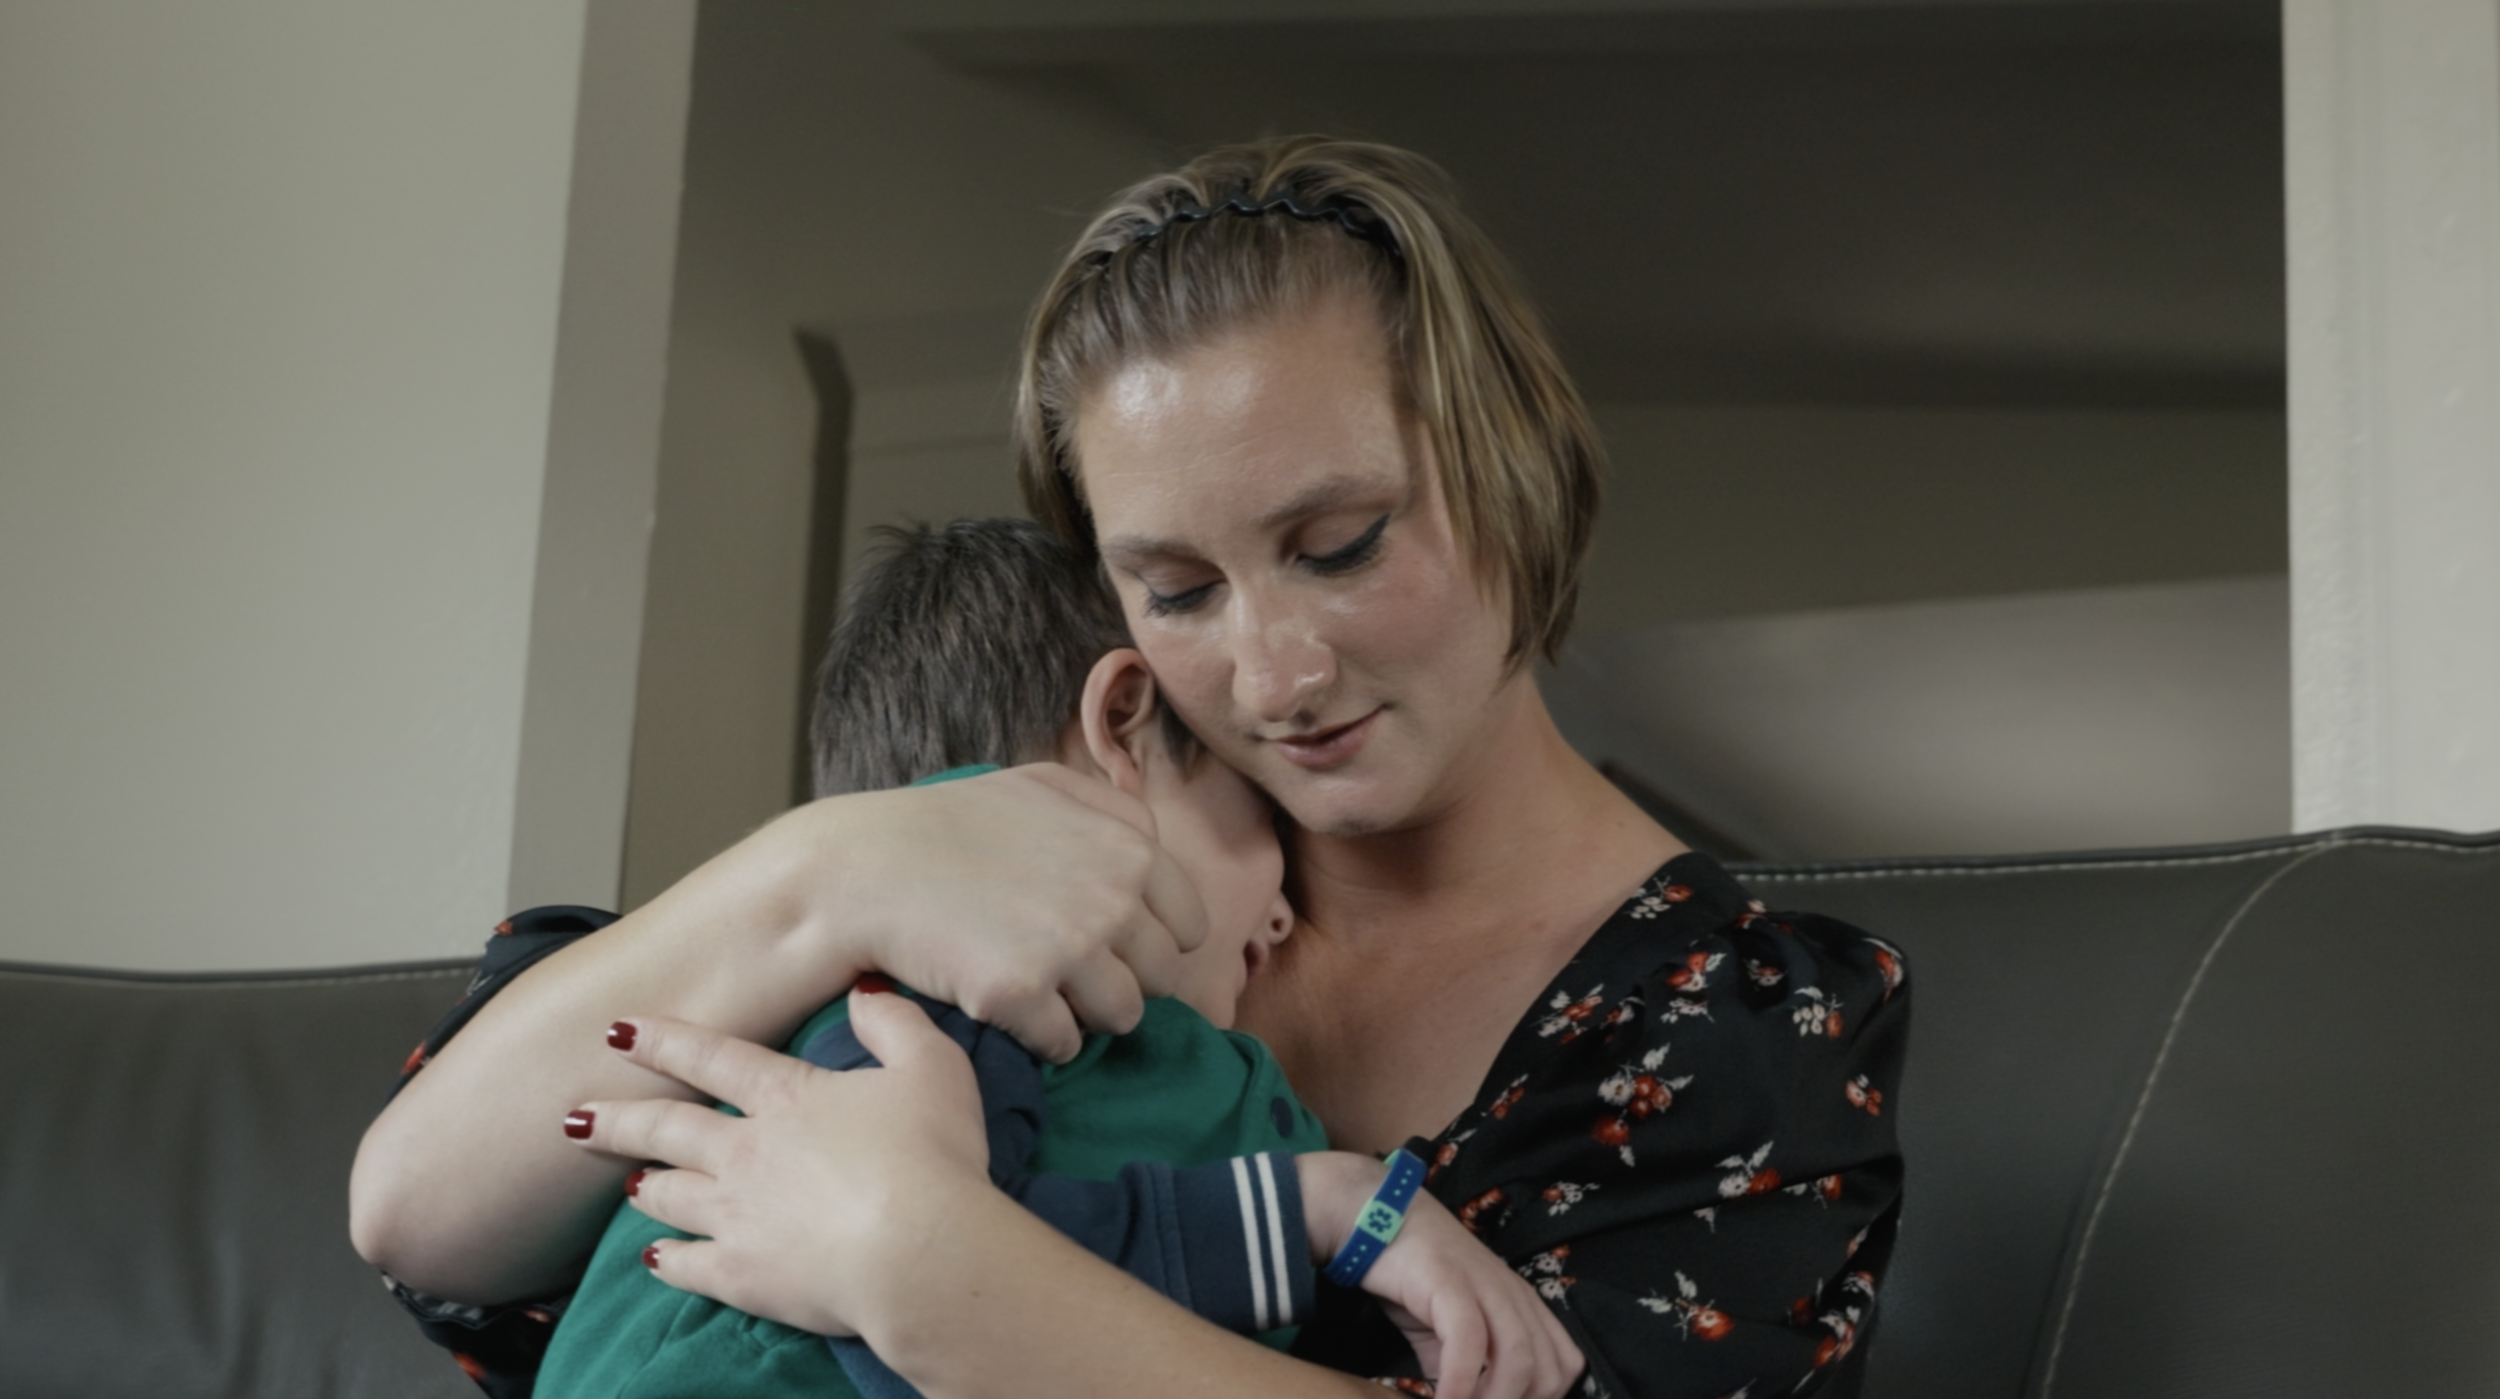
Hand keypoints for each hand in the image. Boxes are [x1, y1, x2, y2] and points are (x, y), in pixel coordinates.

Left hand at [562, 992, 990, 1337]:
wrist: (917, 1251)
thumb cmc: (932, 1155)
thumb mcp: (932, 1066)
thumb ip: (894, 1024)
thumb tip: (866, 991)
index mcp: (788, 1098)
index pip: (712, 1058)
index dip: (664, 1040)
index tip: (618, 1031)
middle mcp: (748, 1151)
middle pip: (669, 1128)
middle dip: (619, 1118)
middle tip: (574, 1116)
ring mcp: (738, 1216)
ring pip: (670, 1194)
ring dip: (644, 1183)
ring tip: (626, 1181)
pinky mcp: (743, 1274)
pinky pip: (688, 1265)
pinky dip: (667, 1259)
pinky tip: (653, 1258)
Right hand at [817, 763, 1208, 1061]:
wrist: (869, 868)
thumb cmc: (952, 824)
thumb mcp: (1042, 786)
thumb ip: (1111, 807)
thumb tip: (1152, 834)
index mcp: (1130, 849)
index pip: (1189, 927)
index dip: (1154, 942)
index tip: (1116, 947)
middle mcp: (1113, 899)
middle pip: (1161, 978)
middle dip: (1123, 979)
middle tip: (1073, 972)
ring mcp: (1071, 949)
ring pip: (1123, 1017)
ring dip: (1088, 1014)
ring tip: (1046, 994)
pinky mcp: (1023, 995)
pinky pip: (1067, 1044)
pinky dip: (1045, 1038)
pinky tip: (1012, 1012)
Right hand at [1299, 1155, 1582, 1398]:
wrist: (1375, 1217)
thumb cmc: (1414, 1276)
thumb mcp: (1447, 1331)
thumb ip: (1465, 1368)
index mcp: (1523, 1306)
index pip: (1564, 1367)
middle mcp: (1514, 1296)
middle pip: (1549, 1373)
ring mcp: (1485, 1285)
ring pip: (1519, 1359)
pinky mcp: (1450, 1282)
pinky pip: (1468, 1341)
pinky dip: (1459, 1383)